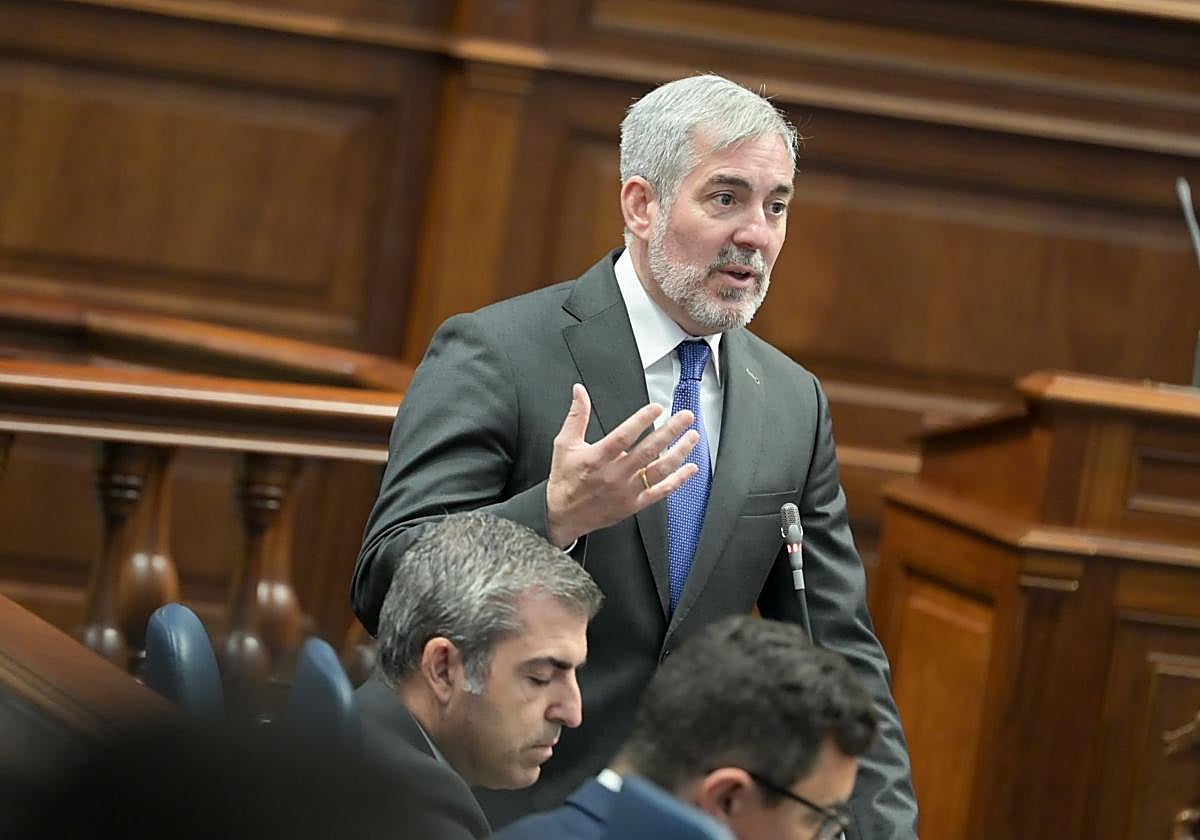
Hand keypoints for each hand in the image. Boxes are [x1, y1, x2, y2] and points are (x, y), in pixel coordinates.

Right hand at [546, 383, 700, 547]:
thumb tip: (579, 391)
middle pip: (648, 451)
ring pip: (658, 470)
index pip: (623, 437)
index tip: (656, 408)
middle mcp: (614, 475)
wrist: (562, 516)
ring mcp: (626, 491)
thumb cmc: (565, 479)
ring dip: (679, 453)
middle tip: (685, 417)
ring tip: (692, 437)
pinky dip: (677, 480)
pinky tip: (689, 469)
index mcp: (597, 458)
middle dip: (670, 431)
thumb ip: (576, 416)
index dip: (641, 421)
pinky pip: (660, 492)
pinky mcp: (633, 504)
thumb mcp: (564, 444)